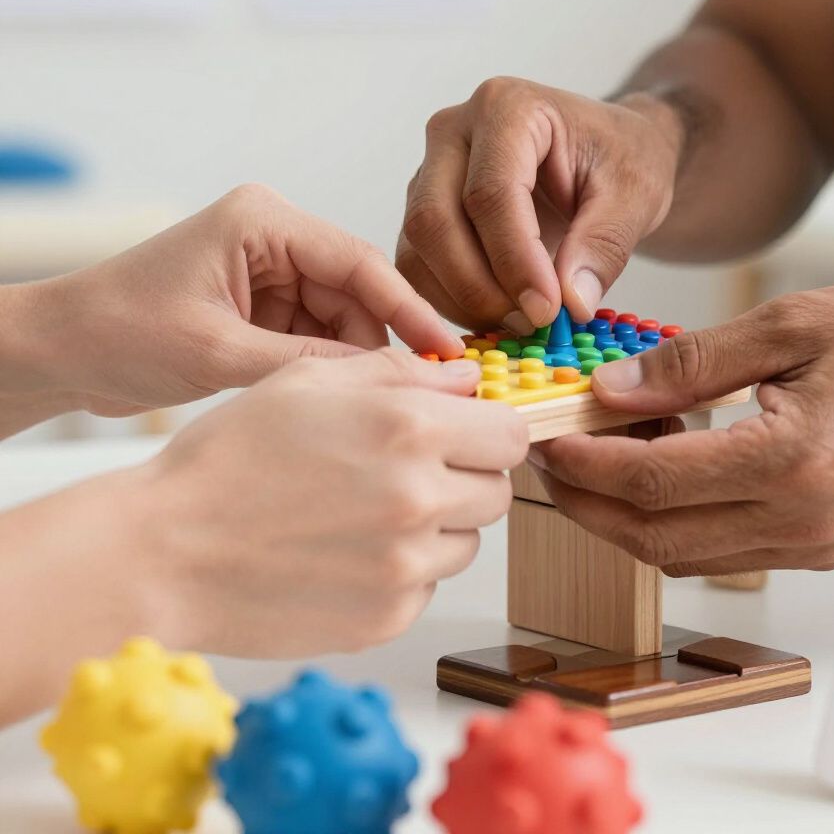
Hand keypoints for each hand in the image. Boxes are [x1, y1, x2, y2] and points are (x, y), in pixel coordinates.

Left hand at [17, 184, 461, 417]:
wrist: (58, 353)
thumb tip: (387, 383)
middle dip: (381, 344)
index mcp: (262, 222)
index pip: (357, 262)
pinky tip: (338, 403)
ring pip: (341, 319)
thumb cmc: (115, 332)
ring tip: (373, 407)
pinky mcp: (262, 305)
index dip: (408, 309)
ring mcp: (269, 273)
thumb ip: (306, 366)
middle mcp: (272, 239)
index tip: (447, 351)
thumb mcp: (218, 352)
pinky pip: (315, 337)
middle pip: (356, 292)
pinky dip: (326, 370)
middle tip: (420, 394)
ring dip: (353, 362)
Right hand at [133, 349, 527, 654]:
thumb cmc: (230, 457)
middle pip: (498, 491)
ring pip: (467, 541)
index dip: (492, 431)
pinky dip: (403, 571)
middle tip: (410, 470)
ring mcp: (406, 566)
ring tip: (367, 513)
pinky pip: (427, 586)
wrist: (166, 551)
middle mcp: (420, 498)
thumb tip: (467, 378)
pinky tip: (347, 553)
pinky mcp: (387, 618)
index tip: (468, 434)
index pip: (512, 435)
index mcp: (409, 429)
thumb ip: (399, 371)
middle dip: (466, 476)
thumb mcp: (308, 381)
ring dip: (437, 525)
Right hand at [397, 78, 679, 332]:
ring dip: (464, 301)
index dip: (515, 260)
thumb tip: (572, 303)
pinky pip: (418, 267)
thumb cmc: (622, 159)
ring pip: (418, 249)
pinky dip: (453, 303)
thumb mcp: (637, 194)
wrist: (606, 154)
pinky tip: (501, 316)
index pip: (491, 192)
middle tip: (534, 323)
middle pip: (435, 219)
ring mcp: (429, 171)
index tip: (549, 310)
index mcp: (507, 108)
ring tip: (523, 321)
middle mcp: (454, 132)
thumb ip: (605, 244)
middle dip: (480, 286)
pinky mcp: (424, 211)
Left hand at [530, 284, 833, 574]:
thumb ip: (694, 361)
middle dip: (586, 503)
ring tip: (591, 460)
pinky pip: (715, 552)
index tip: (545, 440)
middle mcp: (800, 521)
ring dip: (621, 517)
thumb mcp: (791, 324)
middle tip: (546, 460)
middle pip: (655, 537)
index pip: (656, 481)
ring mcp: (809, 545)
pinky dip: (668, 521)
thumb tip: (613, 390)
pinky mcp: (814, 547)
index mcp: (794, 461)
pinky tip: (654, 472)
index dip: (587, 464)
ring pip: (679, 556)